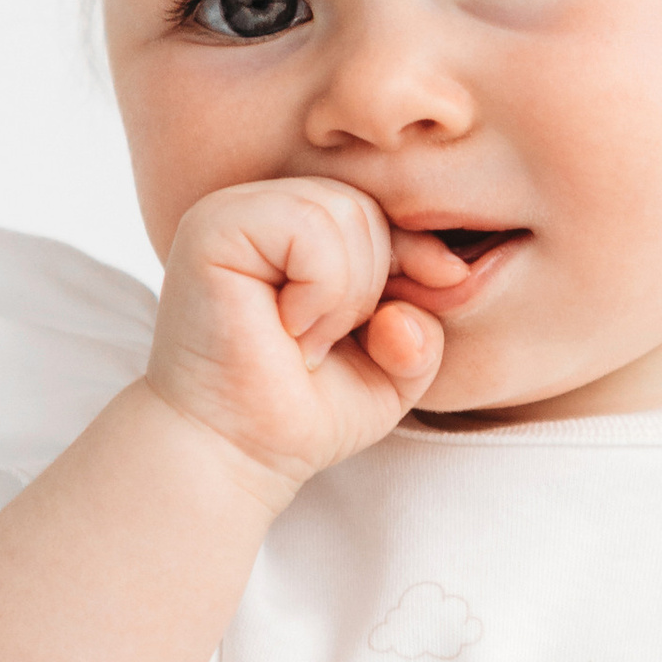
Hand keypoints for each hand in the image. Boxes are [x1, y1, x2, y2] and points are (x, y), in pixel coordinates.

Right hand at [145, 180, 443, 491]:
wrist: (236, 455)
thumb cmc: (301, 413)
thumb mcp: (393, 370)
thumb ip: (429, 323)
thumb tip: (449, 274)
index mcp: (295, 230)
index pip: (377, 208)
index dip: (417, 251)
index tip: (445, 287)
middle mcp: (260, 209)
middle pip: (364, 206)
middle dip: (373, 285)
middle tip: (326, 345)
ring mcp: (231, 211)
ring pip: (343, 211)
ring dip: (345, 294)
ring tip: (306, 342)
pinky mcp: (212, 227)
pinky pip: (308, 224)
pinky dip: (320, 288)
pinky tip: (288, 329)